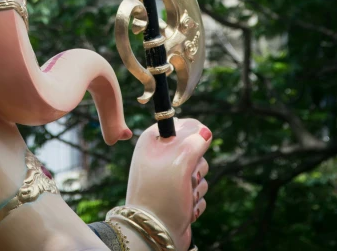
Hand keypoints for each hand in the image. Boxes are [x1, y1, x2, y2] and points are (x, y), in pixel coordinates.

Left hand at [126, 118, 211, 250]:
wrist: (153, 234)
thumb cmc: (162, 195)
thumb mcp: (179, 161)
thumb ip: (194, 141)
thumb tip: (205, 131)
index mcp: (153, 141)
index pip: (178, 123)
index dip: (191, 133)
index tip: (193, 146)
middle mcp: (160, 157)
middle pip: (194, 149)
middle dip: (196, 167)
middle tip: (185, 177)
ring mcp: (170, 178)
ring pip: (200, 172)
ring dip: (197, 187)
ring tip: (183, 197)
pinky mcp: (178, 196)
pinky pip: (199, 191)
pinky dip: (195, 201)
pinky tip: (184, 209)